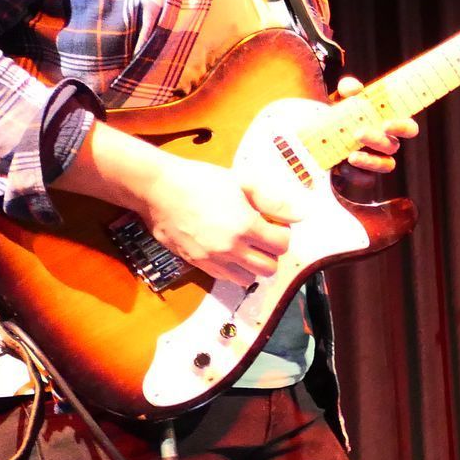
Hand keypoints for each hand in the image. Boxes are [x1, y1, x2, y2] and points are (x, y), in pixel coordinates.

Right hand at [140, 155, 300, 286]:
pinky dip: (233, 270)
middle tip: (263, 239)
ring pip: (248, 278)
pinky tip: (230, 253)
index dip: (283, 234)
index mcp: (246, 225)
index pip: (282, 245)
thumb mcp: (242, 183)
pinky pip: (224, 278)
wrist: (158, 189)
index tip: (275, 225)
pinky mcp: (196, 263)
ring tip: (247, 247)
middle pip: (269, 268)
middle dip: (272, 254)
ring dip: (253, 265)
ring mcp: (212, 258)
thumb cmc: (201, 181)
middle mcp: (231, 247)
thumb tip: (300, 215)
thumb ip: (274, 202)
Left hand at [333, 75, 418, 172]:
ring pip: (387, 165)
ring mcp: (377, 160)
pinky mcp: (362, 173)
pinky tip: (342, 167)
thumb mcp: (344, 99)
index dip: (403, 128)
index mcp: (389, 125)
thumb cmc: (343, 114)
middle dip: (378, 141)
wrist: (321, 137)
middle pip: (393, 146)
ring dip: (370, 161)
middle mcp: (387, 144)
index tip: (385, 124)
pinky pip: (367, 180)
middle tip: (358, 133)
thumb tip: (354, 88)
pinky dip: (356, 175)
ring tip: (351, 156)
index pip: (409, 128)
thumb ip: (349, 89)